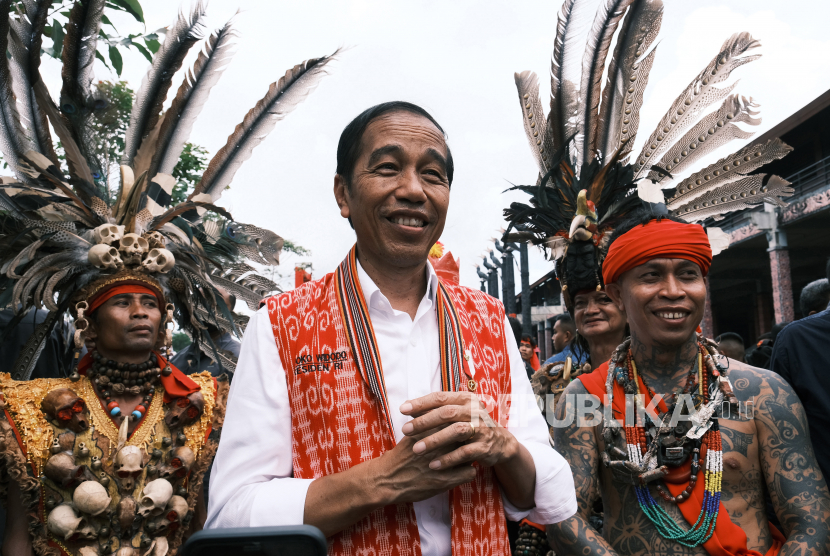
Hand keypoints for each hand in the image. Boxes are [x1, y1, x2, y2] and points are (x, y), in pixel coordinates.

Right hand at [367, 429, 476, 505]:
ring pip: (472, 454)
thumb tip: (434, 409)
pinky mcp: (447, 481)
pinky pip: (470, 472)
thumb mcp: (412, 432)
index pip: (459, 421)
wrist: (388, 480)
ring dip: (471, 454)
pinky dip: (468, 471)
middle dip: (470, 437)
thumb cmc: (401, 455)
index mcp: (434, 430)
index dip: (464, 423)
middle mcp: (442, 444)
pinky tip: (462, 471)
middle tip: (468, 440)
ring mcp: (446, 463)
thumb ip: (425, 419)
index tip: (464, 426)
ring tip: (466, 456)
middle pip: (468, 436)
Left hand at [400, 391, 519, 469]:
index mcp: (465, 399)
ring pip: (456, 431)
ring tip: (416, 449)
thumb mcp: (455, 415)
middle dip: (424, 422)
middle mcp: (474, 411)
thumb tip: (407, 409)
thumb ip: (435, 412)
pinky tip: (433, 465)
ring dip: (435, 440)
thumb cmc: (469, 426)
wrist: (499, 443)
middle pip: (447, 413)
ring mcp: (481, 428)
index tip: (402, 409)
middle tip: (406, 430)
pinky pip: (465, 453)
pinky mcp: (485, 446)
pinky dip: (448, 459)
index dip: (421, 403)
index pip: (440, 397)